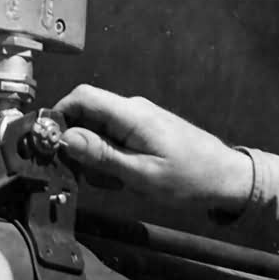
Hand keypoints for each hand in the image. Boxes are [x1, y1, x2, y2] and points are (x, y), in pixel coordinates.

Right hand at [54, 85, 252, 216]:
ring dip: (97, 158)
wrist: (227, 178)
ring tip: (117, 182)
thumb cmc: (190, 178)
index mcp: (131, 114)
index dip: (60, 115)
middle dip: (79, 146)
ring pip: (98, 132)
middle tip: (91, 176)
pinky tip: (126, 179)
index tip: (52, 144)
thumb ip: (101, 156)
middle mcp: (132, 110)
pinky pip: (115, 140)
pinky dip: (112, 160)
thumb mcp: (141, 175)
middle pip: (86, 115)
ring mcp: (139, 120)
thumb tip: (65, 137)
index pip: (82, 97)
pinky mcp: (144, 131)